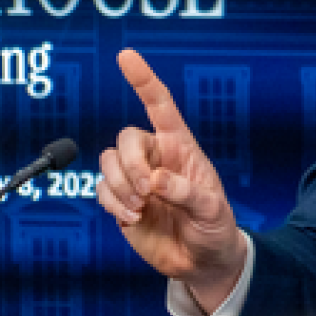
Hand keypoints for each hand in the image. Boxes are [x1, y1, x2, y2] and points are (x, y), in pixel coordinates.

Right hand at [98, 49, 247, 312]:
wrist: (201, 259)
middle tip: (147, 191)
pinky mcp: (121, 200)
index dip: (144, 81)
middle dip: (130, 165)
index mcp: (182, 147)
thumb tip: (154, 180)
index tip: (126, 56)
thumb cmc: (214, 226)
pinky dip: (112, 204)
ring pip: (107, 162)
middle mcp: (156, 157)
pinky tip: (133, 218)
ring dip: (119, 186)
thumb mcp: (211, 209)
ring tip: (142, 208)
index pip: (161, 106)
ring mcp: (135, 178)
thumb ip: (185, 192)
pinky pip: (101, 189)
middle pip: (126, 138)